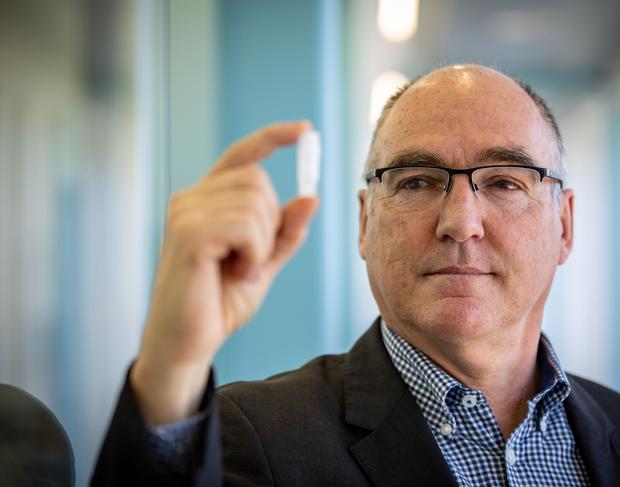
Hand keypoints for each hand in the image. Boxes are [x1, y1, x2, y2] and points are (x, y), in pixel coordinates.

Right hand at [131, 121, 318, 424]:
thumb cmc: (219, 302)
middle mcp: (191, 198)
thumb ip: (285, 231)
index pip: (241, 155)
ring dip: (263, 243)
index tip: (306, 129)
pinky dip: (255, 251)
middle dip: (272, 222)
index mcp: (207, 201)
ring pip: (256, 201)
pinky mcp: (188, 232)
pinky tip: (238, 272)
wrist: (189, 342)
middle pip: (258, 179)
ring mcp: (185, 212)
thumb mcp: (264, 262)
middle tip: (253, 259)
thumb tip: (311, 197)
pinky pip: (245, 224)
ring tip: (241, 269)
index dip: (273, 137)